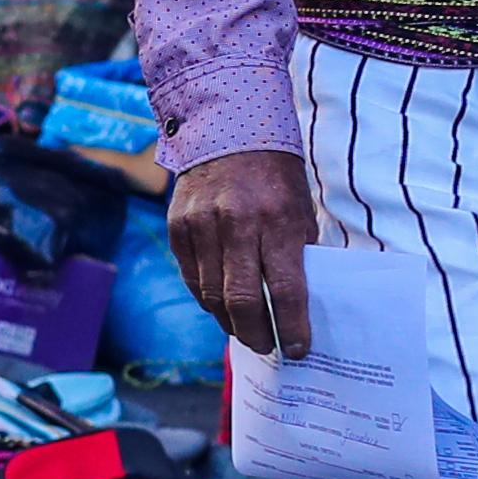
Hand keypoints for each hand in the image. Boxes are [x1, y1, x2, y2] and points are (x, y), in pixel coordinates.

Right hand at [169, 147, 322, 358]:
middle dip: (257, 332)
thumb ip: (296, 252)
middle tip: (267, 347)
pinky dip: (207, 297)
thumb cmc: (274, 174)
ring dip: (229, 321)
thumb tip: (297, 302)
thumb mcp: (299, 209)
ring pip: (212, 294)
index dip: (293, 326)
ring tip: (245, 331)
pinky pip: (192, 276)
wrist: (226, 130)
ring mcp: (201, 226)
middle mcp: (236, 224)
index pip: (286, 288)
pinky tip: (221, 306)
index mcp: (277, 220)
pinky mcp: (178, 226)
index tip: (298, 349)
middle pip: (242, 299)